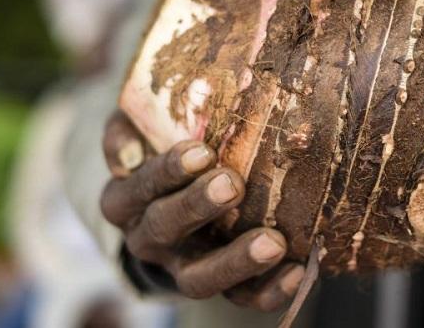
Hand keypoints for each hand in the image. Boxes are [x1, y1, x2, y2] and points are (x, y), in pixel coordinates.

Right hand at [100, 111, 304, 309]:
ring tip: (273, 242)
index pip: (136, 188)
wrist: (177, 199)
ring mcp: (183, 268)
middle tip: (232, 184)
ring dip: (235, 261)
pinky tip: (297, 270)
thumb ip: (131, 125)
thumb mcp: (140, 127)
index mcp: (125, 200)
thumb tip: (129, 147)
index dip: (165, 172)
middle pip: (164, 229)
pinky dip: (270, 290)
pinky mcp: (222, 286)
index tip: (201, 151)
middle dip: (198, 206)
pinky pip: (243, 298)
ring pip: (200, 279)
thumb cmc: (164, 146)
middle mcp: (148, 239)